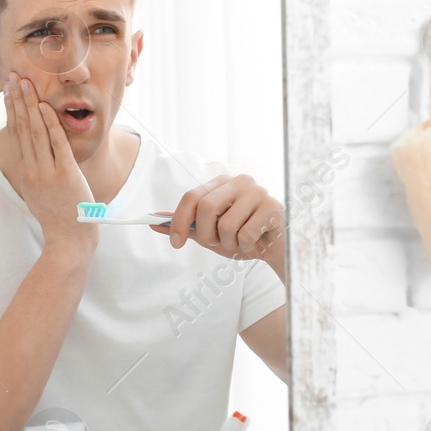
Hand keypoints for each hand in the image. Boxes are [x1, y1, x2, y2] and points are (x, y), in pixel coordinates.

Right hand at [4, 76, 94, 254]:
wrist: (68, 238)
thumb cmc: (56, 215)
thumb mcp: (38, 192)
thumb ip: (34, 172)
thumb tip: (32, 155)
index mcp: (25, 172)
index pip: (15, 134)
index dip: (11, 111)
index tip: (8, 91)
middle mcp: (32, 170)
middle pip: (22, 129)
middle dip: (17, 101)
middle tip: (13, 78)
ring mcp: (48, 172)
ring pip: (36, 133)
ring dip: (31, 106)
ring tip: (26, 84)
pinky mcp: (65, 174)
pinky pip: (56, 145)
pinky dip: (51, 124)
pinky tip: (46, 107)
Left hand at [153, 173, 284, 277]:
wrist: (278, 249)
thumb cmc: (242, 237)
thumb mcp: (210, 233)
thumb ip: (185, 226)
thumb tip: (152, 222)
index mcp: (222, 183)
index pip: (191, 196)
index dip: (178, 220)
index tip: (175, 244)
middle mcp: (240, 181)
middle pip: (206, 208)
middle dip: (205, 235)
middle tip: (216, 244)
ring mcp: (258, 192)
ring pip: (226, 225)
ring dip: (229, 244)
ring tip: (240, 243)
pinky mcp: (273, 207)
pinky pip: (245, 235)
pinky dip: (245, 248)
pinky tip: (256, 243)